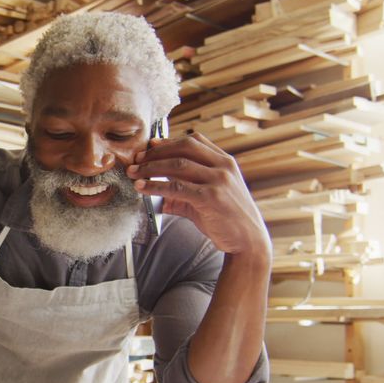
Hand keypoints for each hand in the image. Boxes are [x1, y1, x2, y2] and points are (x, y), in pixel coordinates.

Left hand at [127, 132, 269, 258]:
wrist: (248, 241)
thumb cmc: (228, 220)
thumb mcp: (208, 200)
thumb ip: (184, 194)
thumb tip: (160, 198)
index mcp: (225, 162)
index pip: (195, 141)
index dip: (169, 141)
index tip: (150, 145)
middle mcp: (223, 166)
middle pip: (184, 148)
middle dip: (156, 152)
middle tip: (137, 159)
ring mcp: (219, 180)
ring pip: (178, 165)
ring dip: (151, 167)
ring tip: (134, 173)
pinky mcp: (211, 197)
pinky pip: (177, 187)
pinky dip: (156, 185)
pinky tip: (143, 188)